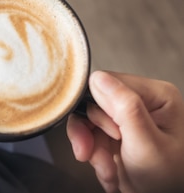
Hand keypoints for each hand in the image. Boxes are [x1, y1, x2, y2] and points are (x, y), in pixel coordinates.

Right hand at [67, 71, 183, 192]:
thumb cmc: (170, 181)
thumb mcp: (147, 144)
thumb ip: (125, 108)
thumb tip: (98, 78)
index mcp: (157, 95)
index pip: (108, 83)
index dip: (100, 110)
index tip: (113, 135)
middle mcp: (143, 102)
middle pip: (95, 104)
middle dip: (93, 135)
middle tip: (102, 158)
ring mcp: (129, 119)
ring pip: (89, 122)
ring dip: (93, 149)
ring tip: (108, 170)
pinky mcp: (119, 133)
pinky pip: (92, 136)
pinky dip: (95, 156)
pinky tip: (110, 172)